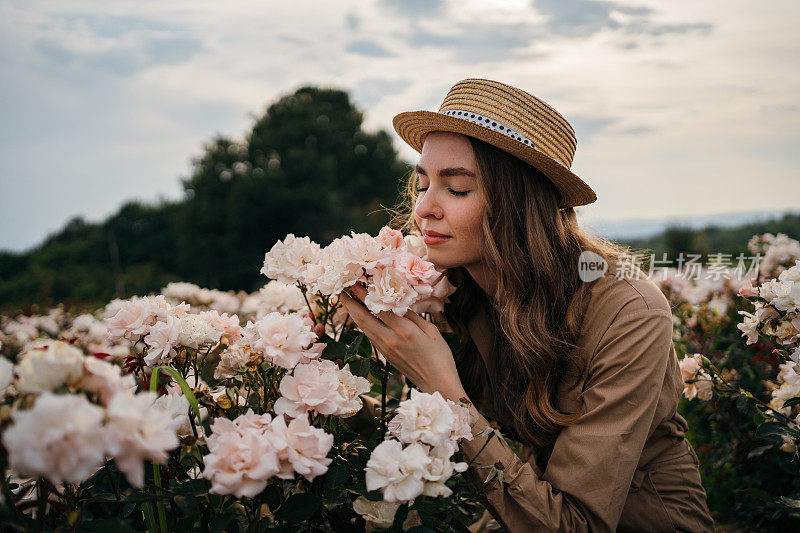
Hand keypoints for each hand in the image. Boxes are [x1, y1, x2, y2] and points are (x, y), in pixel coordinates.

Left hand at [339, 283, 464, 399]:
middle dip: (351, 304)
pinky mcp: (384, 356)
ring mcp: (385, 349)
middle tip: (342, 291)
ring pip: (364, 328)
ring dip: (354, 314)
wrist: (437, 383)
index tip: (356, 283)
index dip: (365, 294)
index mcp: (404, 331)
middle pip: (364, 319)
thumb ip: (412, 315)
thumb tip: (398, 303)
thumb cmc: (439, 356)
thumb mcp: (430, 330)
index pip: (379, 308)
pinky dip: (364, 324)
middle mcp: (390, 340)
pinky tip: (363, 317)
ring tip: (348, 301)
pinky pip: (371, 336)